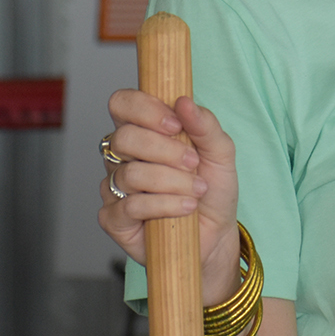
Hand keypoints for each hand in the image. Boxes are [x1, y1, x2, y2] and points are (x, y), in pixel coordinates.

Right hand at [97, 89, 244, 305]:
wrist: (216, 234)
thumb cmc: (212, 189)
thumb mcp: (221, 152)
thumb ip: (205, 125)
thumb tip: (184, 102)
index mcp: (143, 132)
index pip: (122, 104)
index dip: (144, 109)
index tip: (175, 124)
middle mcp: (122, 157)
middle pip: (124, 137)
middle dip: (166, 150)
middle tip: (193, 163)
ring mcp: (115, 188)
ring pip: (130, 173)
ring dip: (172, 181)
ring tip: (196, 190)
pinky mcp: (114, 219)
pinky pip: (130, 205)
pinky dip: (164, 205)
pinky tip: (185, 208)